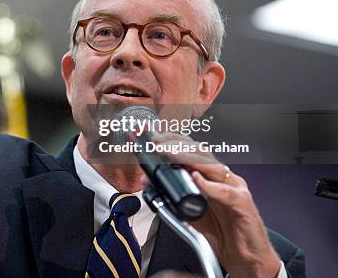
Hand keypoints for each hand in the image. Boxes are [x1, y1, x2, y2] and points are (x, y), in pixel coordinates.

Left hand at [144, 134, 281, 277]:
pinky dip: (209, 185)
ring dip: (189, 159)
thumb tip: (153, 186)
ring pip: (212, 166)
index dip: (175, 145)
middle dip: (178, 146)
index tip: (156, 143)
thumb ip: (174, 200)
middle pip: (202, 154)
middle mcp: (224, 179)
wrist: (247, 258)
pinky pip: (224, 191)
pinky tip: (197, 179)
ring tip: (171, 154)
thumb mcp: (193, 215)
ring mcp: (235, 188)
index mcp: (213, 179)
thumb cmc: (226, 235)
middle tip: (159, 145)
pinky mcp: (243, 203)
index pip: (194, 154)